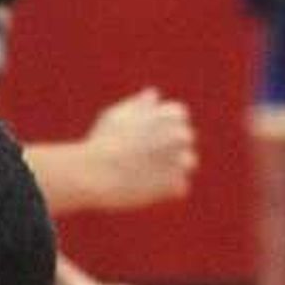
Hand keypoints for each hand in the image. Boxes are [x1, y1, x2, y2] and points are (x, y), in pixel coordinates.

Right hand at [78, 88, 197, 208]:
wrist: (97, 174)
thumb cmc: (103, 142)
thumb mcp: (118, 116)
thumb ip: (139, 106)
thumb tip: (153, 96)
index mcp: (167, 115)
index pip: (179, 115)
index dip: (165, 125)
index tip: (150, 135)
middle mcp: (178, 135)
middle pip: (185, 138)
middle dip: (171, 146)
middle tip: (148, 156)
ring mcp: (178, 161)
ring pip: (188, 162)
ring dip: (175, 166)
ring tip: (151, 173)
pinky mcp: (174, 185)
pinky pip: (181, 187)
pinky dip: (168, 189)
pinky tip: (148, 188)